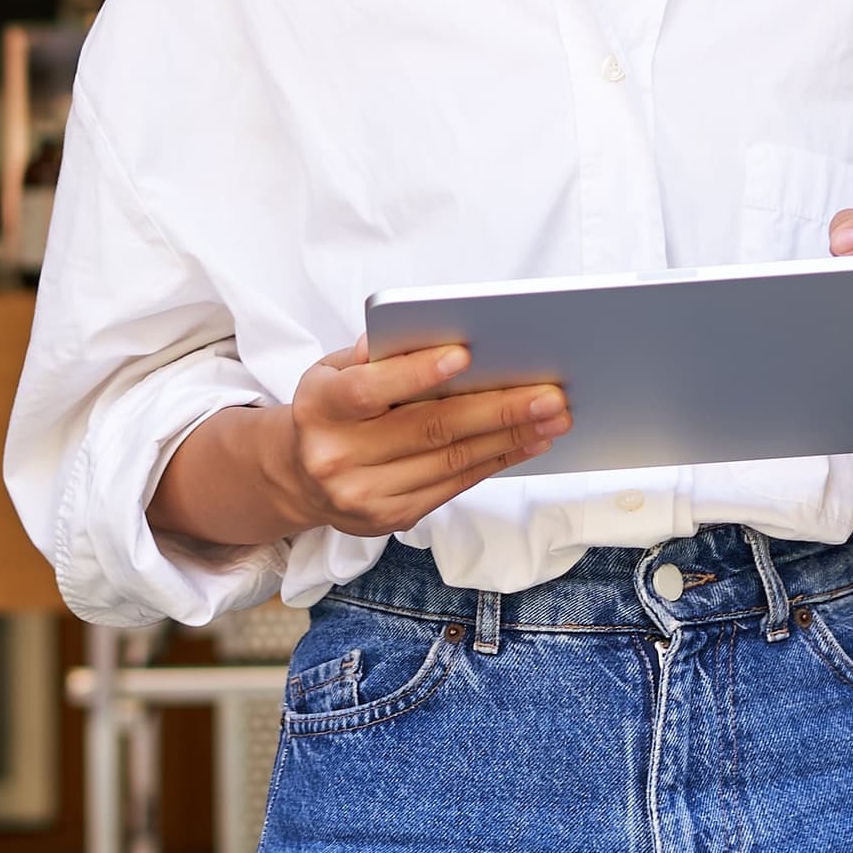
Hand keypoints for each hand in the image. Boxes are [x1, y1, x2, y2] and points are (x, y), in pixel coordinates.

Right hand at [267, 342, 569, 538]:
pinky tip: (529, 441)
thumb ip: (376, 355)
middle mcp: (338, 457)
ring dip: (510, 437)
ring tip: (554, 416)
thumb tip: (435, 335)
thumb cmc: (330, 407)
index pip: (369, 390)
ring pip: (451, 462)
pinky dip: (497, 460)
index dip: (417, 373)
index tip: (465, 354)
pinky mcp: (392, 517)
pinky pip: (455, 485)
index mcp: (320, 408)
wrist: (298, 474)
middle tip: (548, 392)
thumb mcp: (333, 370)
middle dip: (496, 409)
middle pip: (428, 430)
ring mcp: (365, 495)